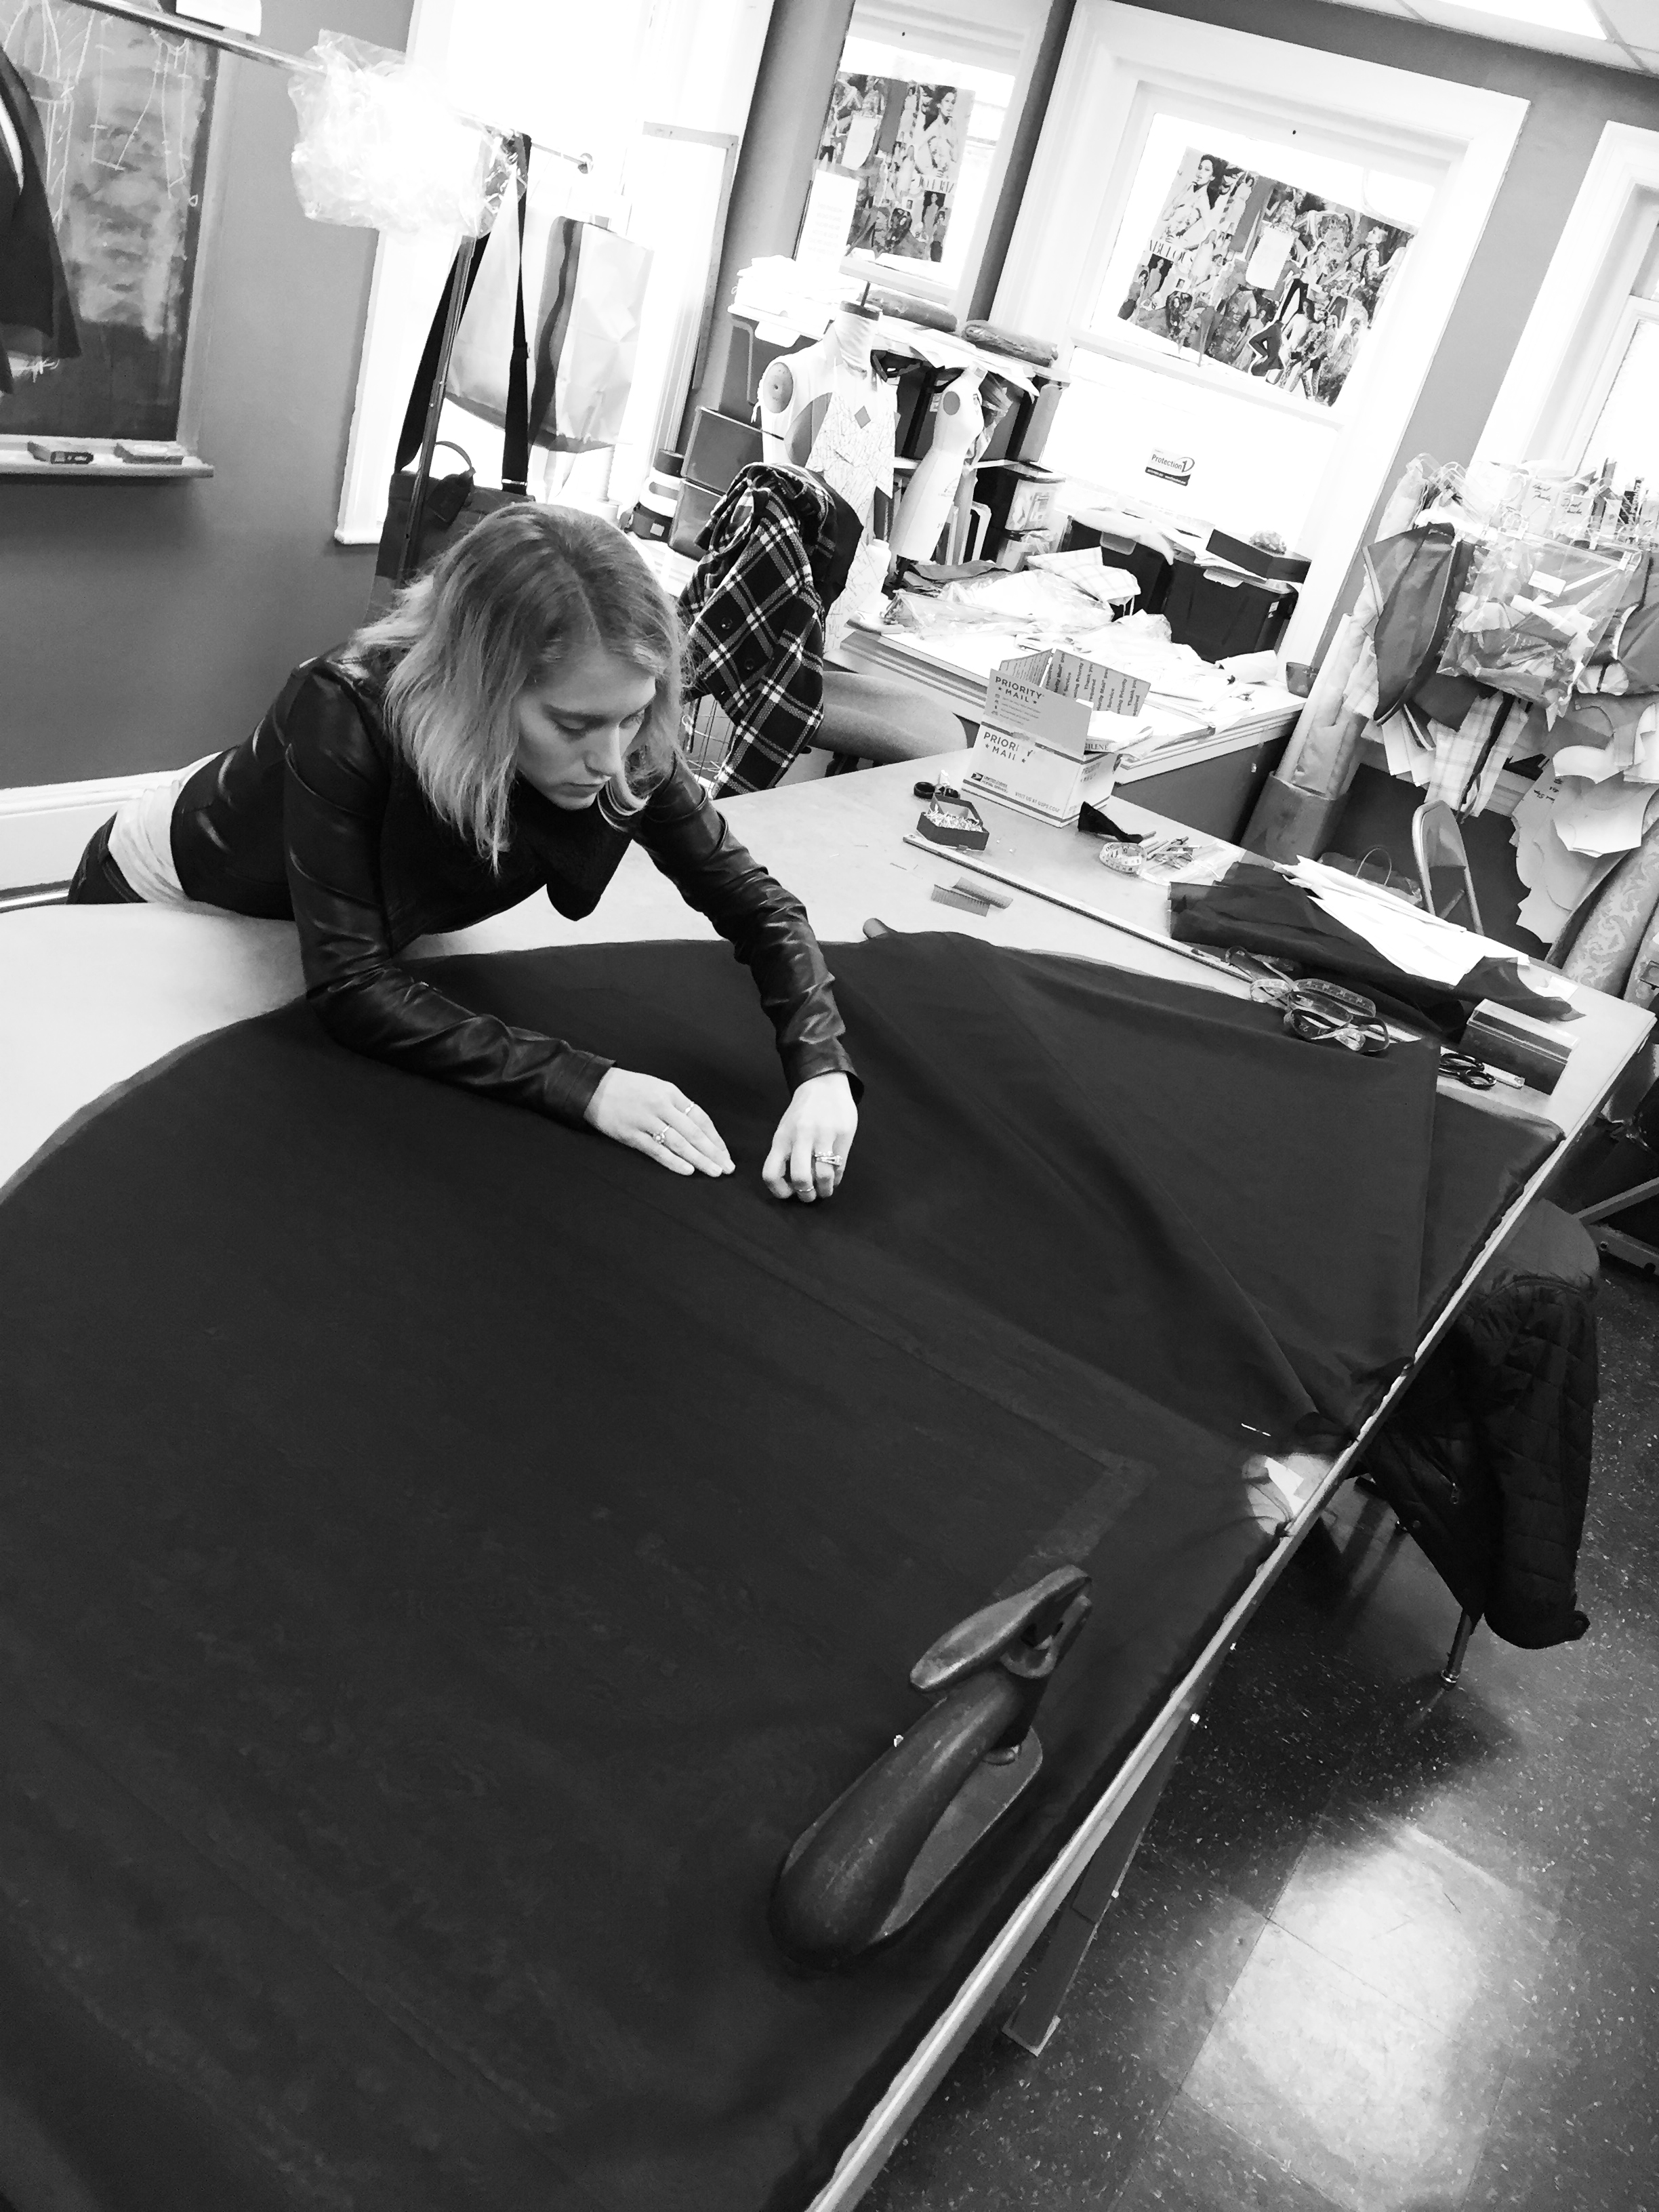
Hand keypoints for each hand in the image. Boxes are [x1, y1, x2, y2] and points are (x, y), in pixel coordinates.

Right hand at [585, 1069, 733, 1177]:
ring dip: (699, 1159)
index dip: (715, 1137)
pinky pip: (657, 1150)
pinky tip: (688, 1170)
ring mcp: (646, 1121)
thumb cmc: (629, 1088)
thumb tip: (699, 1130)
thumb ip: (677, 1106)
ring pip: (679, 1143)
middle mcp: (661, 1106)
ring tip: (713, 1171)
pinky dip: (673, 1161)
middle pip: (694, 1133)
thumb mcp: (657, 1088)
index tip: (725, 1152)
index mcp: (671, 1093)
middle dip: (713, 1152)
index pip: (700, 1118)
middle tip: (727, 1167)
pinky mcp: (632, 1135)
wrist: (595, 1087)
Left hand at [763, 1073, 857, 1202]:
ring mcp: (823, 1135)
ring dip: (824, 1190)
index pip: (771, 1173)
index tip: (789, 1193)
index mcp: (782, 1138)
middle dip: (806, 1195)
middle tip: (809, 1196)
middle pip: (800, 1177)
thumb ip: (786, 1154)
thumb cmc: (802, 1113)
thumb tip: (791, 1186)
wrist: (824, 1084)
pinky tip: (834, 1178)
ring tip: (824, 1190)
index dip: (779, 1191)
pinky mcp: (843, 1134)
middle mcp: (801, 1137)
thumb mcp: (786, 1130)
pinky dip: (836, 1179)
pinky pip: (840, 1166)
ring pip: (823, 1175)